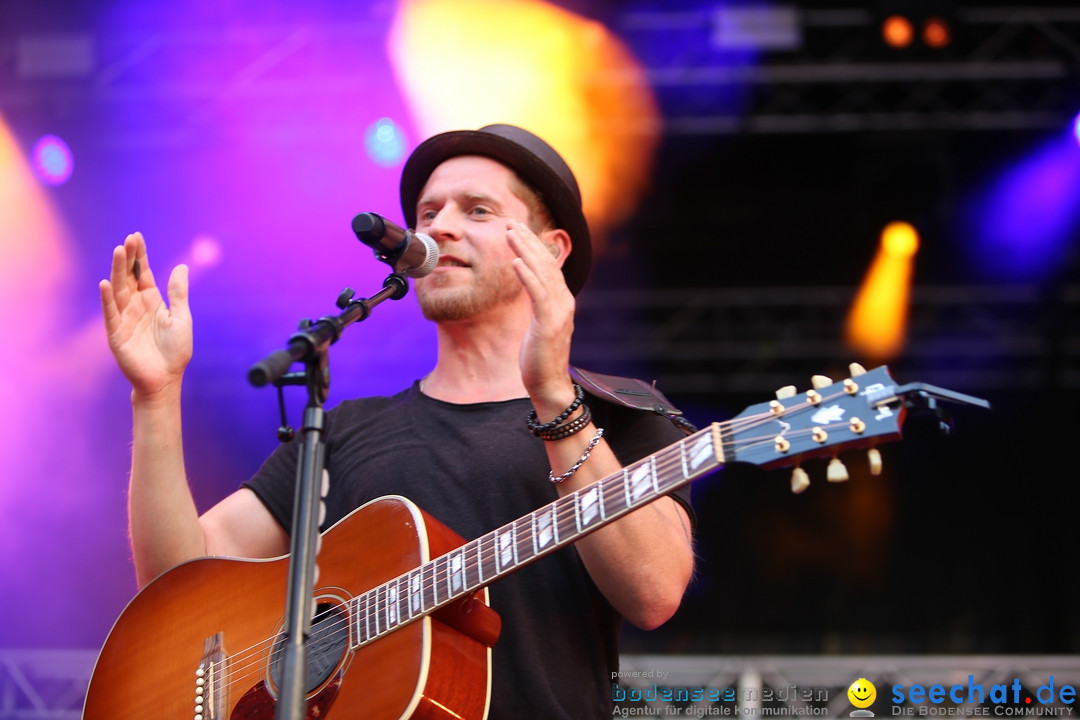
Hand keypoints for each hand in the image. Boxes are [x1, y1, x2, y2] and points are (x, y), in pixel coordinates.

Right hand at [99, 232, 192, 399]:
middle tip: (128, 239)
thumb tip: (182, 266)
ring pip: (118, 290)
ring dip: (117, 271)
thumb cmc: (175, 350)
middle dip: (128, 258)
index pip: (144, 273)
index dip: (141, 256)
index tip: (137, 236)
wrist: (165, 379)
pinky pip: (110, 313)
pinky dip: (107, 299)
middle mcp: (135, 306)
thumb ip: (178, 293)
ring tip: (118, 252)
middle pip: (129, 277)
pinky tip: (105, 284)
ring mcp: (124, 318)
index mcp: (152, 301)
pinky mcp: (116, 333)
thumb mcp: (181, 317)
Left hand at [507, 220, 576, 415]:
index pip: (548, 266)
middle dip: (528, 240)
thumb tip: (529, 289)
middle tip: (511, 222)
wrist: (549, 385)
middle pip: (546, 263)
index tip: (518, 228)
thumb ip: (538, 305)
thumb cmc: (539, 358)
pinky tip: (515, 262)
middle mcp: (564, 302)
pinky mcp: (549, 324)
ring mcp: (559, 313)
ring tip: (510, 233)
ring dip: (525, 250)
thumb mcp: (539, 325)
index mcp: (561, 301)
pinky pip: (538, 295)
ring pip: (542, 273)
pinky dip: (527, 276)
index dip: (533, 245)